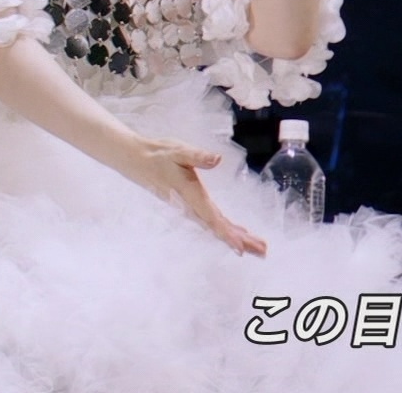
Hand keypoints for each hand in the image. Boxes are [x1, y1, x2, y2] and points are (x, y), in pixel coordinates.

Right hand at [119, 134, 266, 256]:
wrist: (138, 160)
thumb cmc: (159, 155)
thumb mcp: (178, 151)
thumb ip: (197, 156)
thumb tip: (216, 159)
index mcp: (192, 195)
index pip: (213, 219)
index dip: (228, 235)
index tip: (243, 248)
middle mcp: (192, 206)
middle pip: (219, 229)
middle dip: (241, 240)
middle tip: (263, 251)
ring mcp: (191, 207)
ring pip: (217, 227)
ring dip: (237, 237)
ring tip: (258, 247)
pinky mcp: (192, 204)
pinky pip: (213, 221)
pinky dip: (227, 229)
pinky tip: (239, 233)